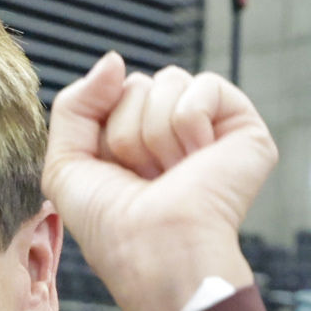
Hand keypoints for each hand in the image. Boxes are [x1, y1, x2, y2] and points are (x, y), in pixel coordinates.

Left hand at [42, 53, 271, 310]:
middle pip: (137, 83)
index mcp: (138, 142)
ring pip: (168, 81)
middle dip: (128, 132)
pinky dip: (190, 124)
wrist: (156, 251)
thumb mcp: (67, 164)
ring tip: (173, 173)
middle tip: (147, 178)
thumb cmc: (114, 227)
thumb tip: (115, 59)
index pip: (113, 91)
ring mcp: (211, 128)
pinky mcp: (244, 128)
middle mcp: (175, 133)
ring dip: (157, 133)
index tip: (117, 175)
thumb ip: (74, 104)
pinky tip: (199, 160)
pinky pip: (204, 85)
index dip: (104, 130)